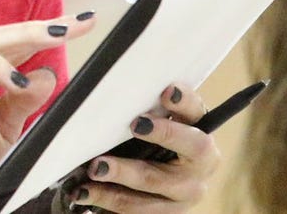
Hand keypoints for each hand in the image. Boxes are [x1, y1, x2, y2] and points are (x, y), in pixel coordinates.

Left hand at [59, 84, 219, 213]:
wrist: (174, 171)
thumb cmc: (156, 134)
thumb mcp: (155, 117)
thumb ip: (145, 104)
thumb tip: (108, 85)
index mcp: (200, 132)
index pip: (196, 113)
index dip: (184, 103)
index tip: (166, 93)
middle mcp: (200, 167)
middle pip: (167, 169)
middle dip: (134, 164)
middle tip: (102, 160)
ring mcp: (186, 195)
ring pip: (150, 199)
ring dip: (115, 192)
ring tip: (87, 182)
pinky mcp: (170, 213)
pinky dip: (111, 206)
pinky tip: (86, 196)